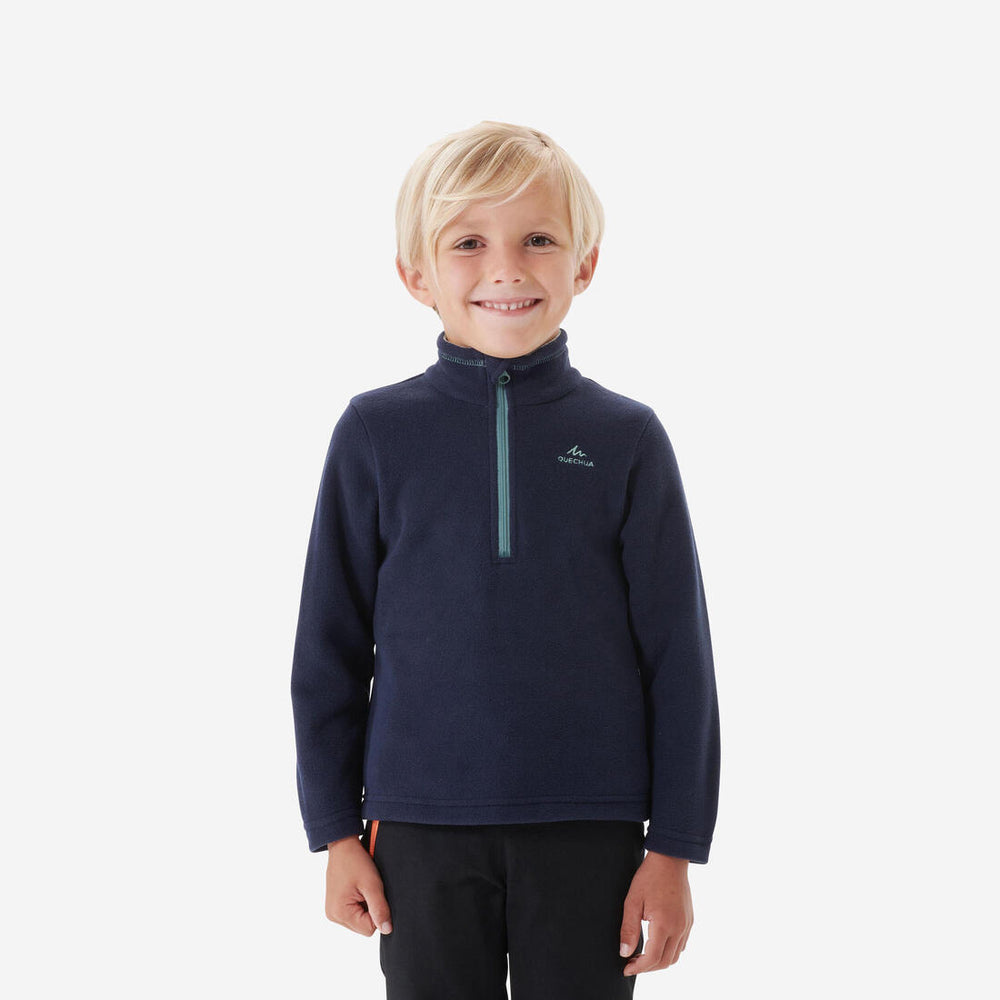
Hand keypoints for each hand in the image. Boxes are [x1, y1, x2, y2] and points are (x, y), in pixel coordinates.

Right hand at [324, 835, 393, 936]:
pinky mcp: (335, 905)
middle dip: (370, 909)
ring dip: (365, 905)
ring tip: (361, 887)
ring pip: (359, 919)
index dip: (377, 912)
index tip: (373, 893)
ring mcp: (333, 911)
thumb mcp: (372, 885)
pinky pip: (353, 912)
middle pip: (363, 926)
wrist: (342, 844)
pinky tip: (357, 888)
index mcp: (340, 913)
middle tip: (367, 889)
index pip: (369, 929)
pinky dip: (359, 902)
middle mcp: (334, 916)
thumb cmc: (355, 861)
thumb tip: (387, 930)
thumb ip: (380, 909)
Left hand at [619, 851, 692, 976]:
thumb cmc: (649, 877)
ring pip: (675, 956)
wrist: (670, 859)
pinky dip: (669, 951)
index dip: (638, 968)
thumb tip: (624, 953)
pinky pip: (681, 945)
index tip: (626, 968)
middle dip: (647, 968)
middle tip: (631, 963)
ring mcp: (686, 925)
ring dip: (659, 961)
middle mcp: (679, 928)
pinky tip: (656, 944)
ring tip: (642, 956)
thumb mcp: (632, 901)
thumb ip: (628, 929)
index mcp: (664, 924)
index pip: (652, 958)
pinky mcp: (689, 920)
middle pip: (665, 962)